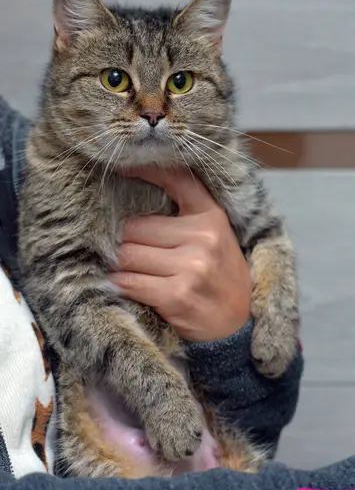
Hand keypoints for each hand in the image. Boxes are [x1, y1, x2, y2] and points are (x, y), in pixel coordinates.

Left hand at [110, 168, 251, 342]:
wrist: (238, 320)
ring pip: (128, 255)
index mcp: (211, 216)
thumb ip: (186, 209)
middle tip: (117, 245)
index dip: (145, 170)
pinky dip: (120, 283)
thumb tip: (136, 190)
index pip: (175, 180)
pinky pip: (130, 283)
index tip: (122, 169)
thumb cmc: (219, 272)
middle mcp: (203, 237)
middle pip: (135, 227)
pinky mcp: (177, 295)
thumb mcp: (214, 233)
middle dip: (121, 238)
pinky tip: (123, 284)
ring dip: (118, 263)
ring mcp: (191, 267)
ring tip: (121, 266)